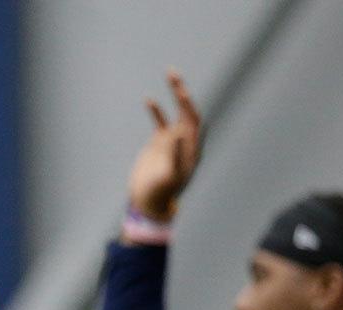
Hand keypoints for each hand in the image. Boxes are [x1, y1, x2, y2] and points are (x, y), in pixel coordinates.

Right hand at [128, 70, 200, 220]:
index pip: (194, 121)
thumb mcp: (169, 176)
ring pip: (176, 113)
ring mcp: (173, 141)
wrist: (147, 202)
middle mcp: (185, 141)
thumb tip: (178, 133)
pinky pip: (160, 122)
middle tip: (173, 74)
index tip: (181, 92)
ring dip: (173, 94)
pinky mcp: (159, 143)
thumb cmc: (160, 193)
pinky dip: (156, 111)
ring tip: (170, 75)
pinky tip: (149, 100)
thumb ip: (175, 155)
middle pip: (187, 111)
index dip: (188, 105)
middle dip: (182, 92)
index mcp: (192, 149)